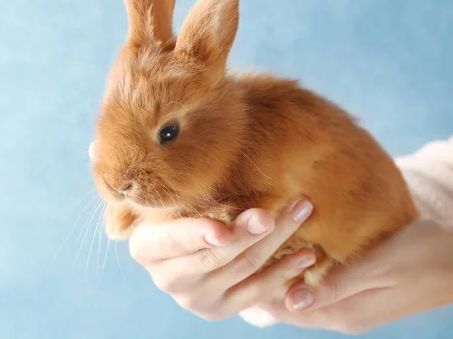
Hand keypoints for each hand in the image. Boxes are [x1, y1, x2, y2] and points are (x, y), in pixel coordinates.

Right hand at [128, 199, 314, 320]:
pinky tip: (305, 254)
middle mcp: (167, 278)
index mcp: (146, 249)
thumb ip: (192, 191)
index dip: (196, 235)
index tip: (222, 230)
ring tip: (300, 213)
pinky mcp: (220, 310)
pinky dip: (284, 271)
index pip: (172, 242)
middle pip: (213, 256)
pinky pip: (257, 293)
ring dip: (276, 241)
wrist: (184, 253)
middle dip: (246, 233)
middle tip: (272, 212)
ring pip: (242, 269)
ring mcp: (194, 298)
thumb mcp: (177, 202)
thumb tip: (216, 142)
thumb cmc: (183, 211)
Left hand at [242, 219, 452, 333]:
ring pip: (299, 297)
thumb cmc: (426, 256)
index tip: (229, 264)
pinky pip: (316, 290)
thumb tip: (293, 299)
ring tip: (248, 257)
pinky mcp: (357, 298)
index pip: (284, 306)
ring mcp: (350, 310)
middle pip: (286, 304)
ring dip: (277, 278)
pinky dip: (297, 276)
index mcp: (343, 313)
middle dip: (260, 283)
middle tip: (230, 257)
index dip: (255, 287)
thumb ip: (337, 284)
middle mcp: (341, 317)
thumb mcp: (381, 265)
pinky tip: (285, 258)